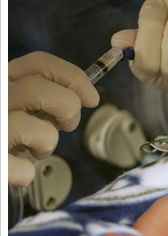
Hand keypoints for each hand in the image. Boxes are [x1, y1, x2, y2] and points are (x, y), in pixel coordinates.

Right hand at [8, 51, 99, 186]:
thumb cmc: (1, 131)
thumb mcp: (11, 100)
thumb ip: (34, 94)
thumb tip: (78, 95)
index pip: (38, 63)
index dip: (73, 77)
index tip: (91, 97)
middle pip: (43, 91)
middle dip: (68, 109)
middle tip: (65, 124)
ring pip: (41, 131)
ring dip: (48, 143)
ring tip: (36, 149)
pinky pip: (23, 170)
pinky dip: (26, 173)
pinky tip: (14, 171)